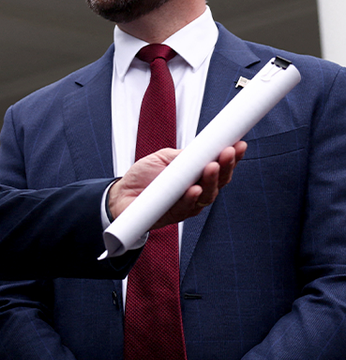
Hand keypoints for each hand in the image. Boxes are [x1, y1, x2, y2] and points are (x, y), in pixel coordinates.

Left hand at [108, 141, 246, 229]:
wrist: (121, 195)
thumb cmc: (143, 176)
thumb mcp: (162, 158)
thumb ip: (181, 155)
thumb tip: (199, 148)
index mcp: (197, 175)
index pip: (220, 166)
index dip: (232, 157)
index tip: (239, 144)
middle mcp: (198, 190)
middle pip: (219, 180)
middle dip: (226, 165)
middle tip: (228, 152)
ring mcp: (188, 204)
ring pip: (208, 195)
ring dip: (211, 180)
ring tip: (212, 166)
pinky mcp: (175, 215)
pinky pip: (186, 207)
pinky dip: (191, 198)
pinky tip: (194, 189)